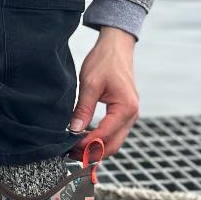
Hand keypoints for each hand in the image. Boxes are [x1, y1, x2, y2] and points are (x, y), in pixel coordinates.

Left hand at [70, 27, 138, 155]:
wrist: (117, 47)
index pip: (104, 135)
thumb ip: (83, 109)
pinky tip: (83, 137)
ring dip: (95, 148)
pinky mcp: (125, 114)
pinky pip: (114, 134)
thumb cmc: (105, 61)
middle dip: (91, 153)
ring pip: (114, 143)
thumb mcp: (90, 84)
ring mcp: (130, 116)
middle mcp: (132, 115)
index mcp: (126, 108)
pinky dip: (99, 140)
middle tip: (69, 152)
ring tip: (74, 147)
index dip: (85, 144)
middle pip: (112, 146)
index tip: (68, 146)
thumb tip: (73, 130)